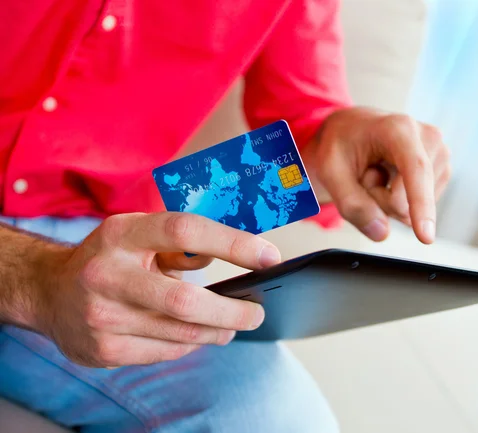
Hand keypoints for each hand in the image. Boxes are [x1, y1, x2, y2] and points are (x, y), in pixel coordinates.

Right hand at [36, 212, 280, 367]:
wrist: (49, 293)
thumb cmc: (110, 257)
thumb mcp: (138, 234)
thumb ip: (182, 244)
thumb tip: (239, 258)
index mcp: (121, 234)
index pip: (185, 232)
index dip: (233, 244)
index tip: (270, 257)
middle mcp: (108, 274)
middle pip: (187, 300)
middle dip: (233, 310)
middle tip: (257, 311)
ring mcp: (102, 317)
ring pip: (181, 334)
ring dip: (218, 331)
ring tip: (234, 324)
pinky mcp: (103, 350)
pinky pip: (165, 353)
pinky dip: (190, 345)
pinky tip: (197, 336)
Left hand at [304, 107, 450, 243]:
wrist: (352, 130)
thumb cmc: (340, 144)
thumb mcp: (330, 172)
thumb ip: (352, 204)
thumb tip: (381, 232)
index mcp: (398, 130)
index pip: (415, 171)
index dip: (421, 204)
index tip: (426, 237)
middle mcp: (427, 138)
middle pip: (405, 202)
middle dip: (378, 200)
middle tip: (364, 175)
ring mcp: (439, 155)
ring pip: (411, 209)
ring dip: (387, 200)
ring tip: (376, 173)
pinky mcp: (441, 171)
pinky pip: (417, 208)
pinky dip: (398, 200)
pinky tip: (390, 178)